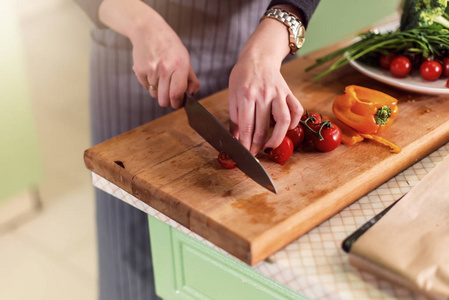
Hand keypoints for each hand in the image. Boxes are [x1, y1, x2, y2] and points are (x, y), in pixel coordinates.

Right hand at [99, 0, 199, 108]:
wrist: (148, 30)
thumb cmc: (170, 45)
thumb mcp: (185, 58)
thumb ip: (191, 79)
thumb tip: (191, 95)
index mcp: (179, 66)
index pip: (177, 93)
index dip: (177, 103)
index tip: (178, 104)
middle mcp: (165, 69)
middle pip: (164, 100)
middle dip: (167, 102)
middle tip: (170, 97)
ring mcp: (151, 70)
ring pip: (154, 94)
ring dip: (158, 91)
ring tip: (161, 77)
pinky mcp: (139, 70)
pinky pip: (145, 87)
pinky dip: (149, 83)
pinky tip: (152, 71)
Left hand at [228, 17, 302, 154]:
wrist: (259, 56)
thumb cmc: (242, 76)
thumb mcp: (232, 95)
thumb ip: (234, 118)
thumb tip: (235, 139)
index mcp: (246, 95)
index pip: (247, 126)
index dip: (245, 143)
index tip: (244, 153)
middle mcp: (263, 95)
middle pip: (262, 127)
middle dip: (257, 145)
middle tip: (254, 153)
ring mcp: (278, 93)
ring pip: (284, 121)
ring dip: (278, 138)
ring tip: (270, 146)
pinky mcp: (288, 92)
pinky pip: (297, 110)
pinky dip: (294, 123)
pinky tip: (287, 130)